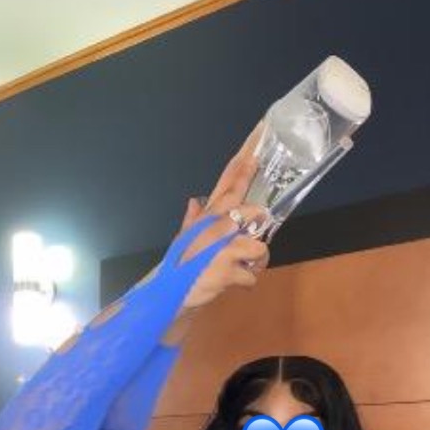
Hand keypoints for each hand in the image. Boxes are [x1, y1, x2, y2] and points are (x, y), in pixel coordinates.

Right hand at [174, 122, 270, 310]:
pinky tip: (234, 282)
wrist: (168, 295)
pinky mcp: (225, 271)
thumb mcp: (184, 240)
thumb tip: (194, 201)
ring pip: (258, 248)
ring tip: (242, 266)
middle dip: (258, 222)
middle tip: (251, 236)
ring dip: (256, 261)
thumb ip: (192, 220)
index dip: (245, 162)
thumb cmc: (180, 266)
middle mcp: (215, 227)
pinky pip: (251, 275)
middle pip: (252, 211)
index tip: (261, 135)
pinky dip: (246, 282)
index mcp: (207, 216)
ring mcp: (220, 249)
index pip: (229, 183)